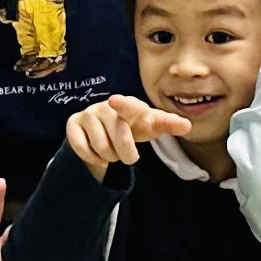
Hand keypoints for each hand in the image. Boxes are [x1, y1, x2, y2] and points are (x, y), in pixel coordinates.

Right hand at [61, 95, 197, 175]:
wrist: (106, 129)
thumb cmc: (133, 126)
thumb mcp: (150, 126)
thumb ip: (167, 124)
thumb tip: (187, 126)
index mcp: (130, 106)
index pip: (129, 106)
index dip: (123, 105)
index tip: (115, 102)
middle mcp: (107, 106)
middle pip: (118, 135)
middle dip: (126, 153)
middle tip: (128, 157)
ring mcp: (88, 113)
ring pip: (101, 146)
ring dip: (109, 157)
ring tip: (112, 152)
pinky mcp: (73, 123)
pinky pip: (82, 147)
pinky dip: (92, 158)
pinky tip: (97, 155)